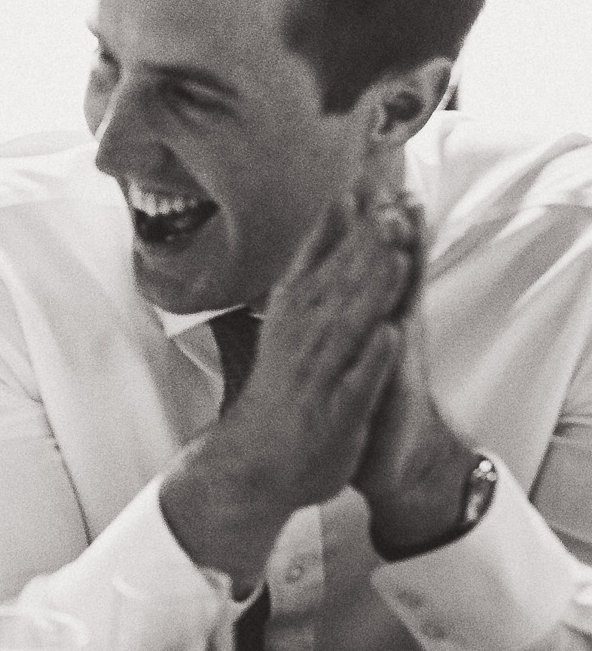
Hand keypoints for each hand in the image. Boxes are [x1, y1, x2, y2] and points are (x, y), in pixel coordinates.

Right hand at [163, 193, 406, 583]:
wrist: (255, 463)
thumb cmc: (280, 394)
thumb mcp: (287, 330)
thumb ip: (305, 279)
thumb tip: (319, 230)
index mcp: (291, 318)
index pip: (315, 264)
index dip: (338, 227)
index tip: (358, 187)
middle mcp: (300, 340)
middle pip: (336, 286)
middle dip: (364, 247)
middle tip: (388, 206)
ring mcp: (317, 377)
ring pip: (348, 328)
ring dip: (371, 291)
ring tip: (395, 256)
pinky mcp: (335, 414)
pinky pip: (357, 383)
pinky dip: (373, 360)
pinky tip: (391, 335)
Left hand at [351, 224, 478, 552]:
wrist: (386, 463)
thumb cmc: (358, 396)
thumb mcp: (349, 345)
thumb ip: (344, 304)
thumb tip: (330, 265)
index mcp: (374, 318)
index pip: (376, 266)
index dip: (375, 231)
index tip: (372, 185)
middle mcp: (390, 334)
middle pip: (396, 280)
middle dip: (397, 239)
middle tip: (398, 192)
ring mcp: (392, 366)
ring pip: (399, 316)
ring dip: (400, 277)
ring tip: (402, 236)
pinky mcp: (387, 401)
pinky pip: (389, 376)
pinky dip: (388, 353)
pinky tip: (393, 330)